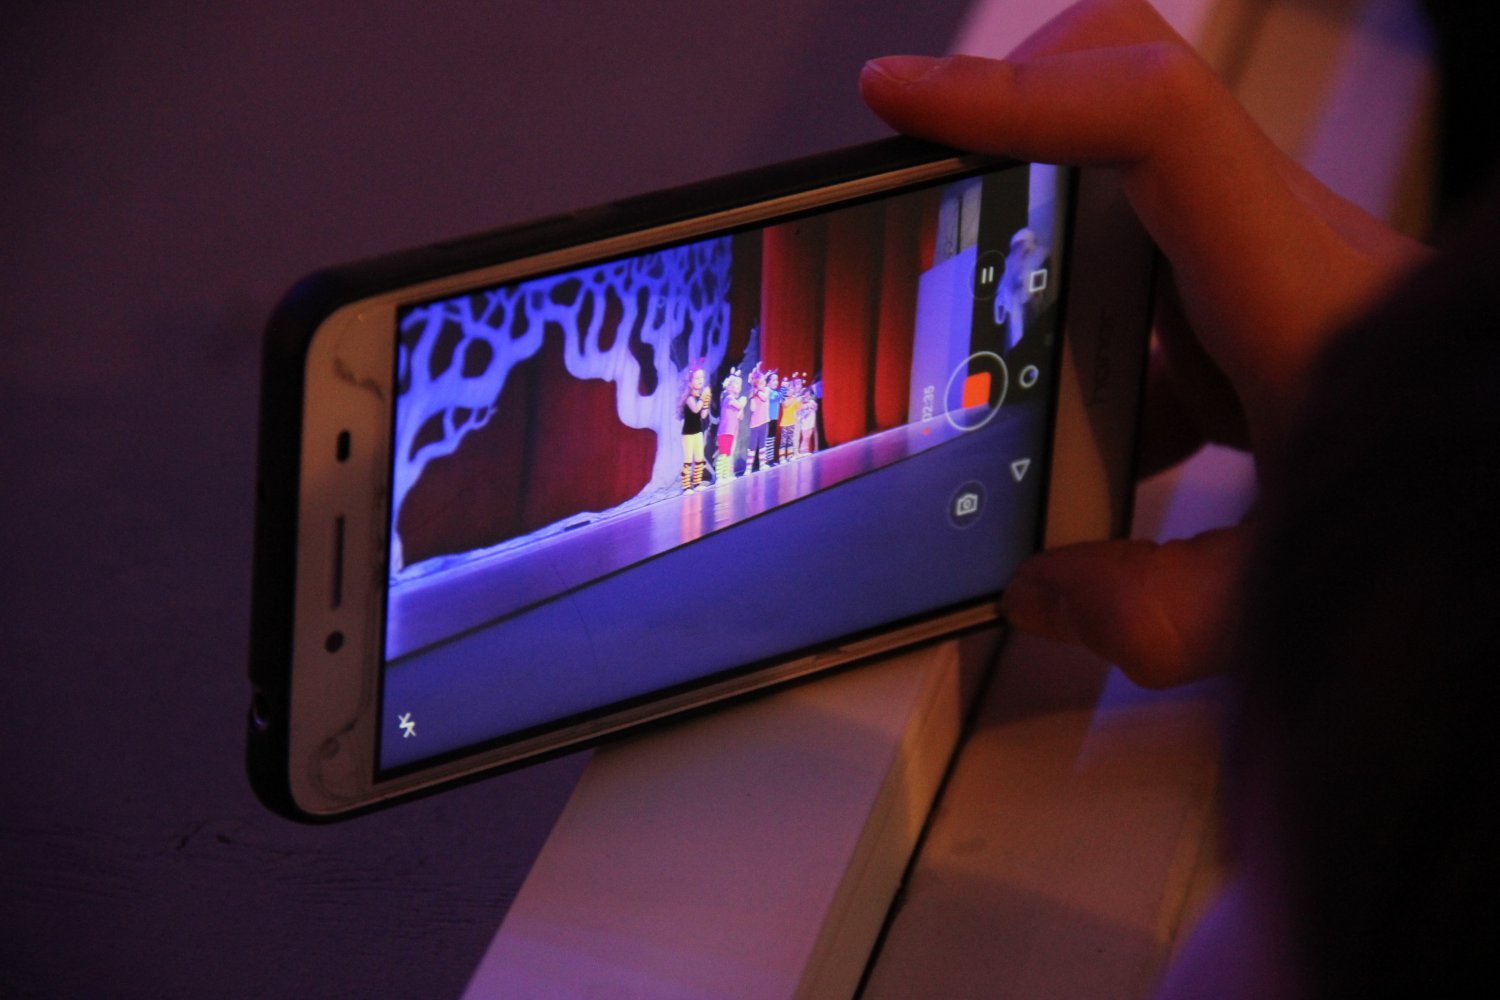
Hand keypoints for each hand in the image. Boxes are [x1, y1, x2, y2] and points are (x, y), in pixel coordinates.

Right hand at [860, 0, 1424, 686]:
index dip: (1017, 90)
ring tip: (987, 355)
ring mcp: (1265, 260)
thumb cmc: (1442, 497)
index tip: (905, 95)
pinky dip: (1085, 331)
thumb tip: (1042, 592)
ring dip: (1038, 250)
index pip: (1156, 122)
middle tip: (928, 194)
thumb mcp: (1290, 588)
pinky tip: (1085, 434)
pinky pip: (1141, 269)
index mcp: (1296, 294)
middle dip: (1008, 123)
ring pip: (1123, 185)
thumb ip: (1156, 612)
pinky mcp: (1253, 295)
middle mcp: (1281, 248)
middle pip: (1129, 96)